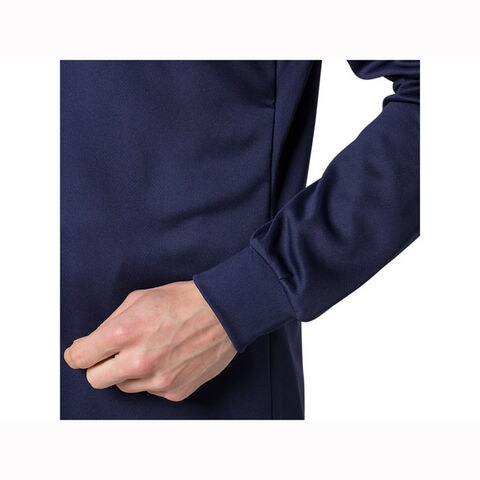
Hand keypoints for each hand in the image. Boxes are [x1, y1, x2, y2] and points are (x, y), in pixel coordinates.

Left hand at [64, 280, 236, 400]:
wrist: (224, 312)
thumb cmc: (184, 300)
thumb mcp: (140, 298)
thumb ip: (110, 322)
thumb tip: (90, 343)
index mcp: (125, 333)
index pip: (81, 357)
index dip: (77, 353)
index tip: (81, 352)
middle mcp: (139, 361)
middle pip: (96, 379)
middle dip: (99, 365)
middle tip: (113, 353)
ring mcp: (158, 380)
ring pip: (124, 386)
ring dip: (128, 372)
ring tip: (150, 350)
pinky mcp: (175, 391)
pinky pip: (150, 390)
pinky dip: (153, 378)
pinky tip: (168, 358)